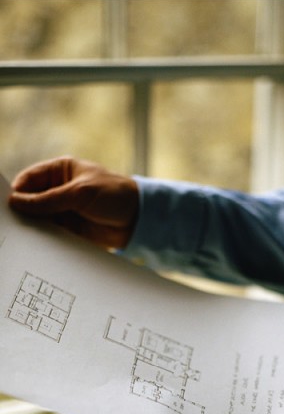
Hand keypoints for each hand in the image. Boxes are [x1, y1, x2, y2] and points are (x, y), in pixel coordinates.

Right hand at [9, 157, 139, 249]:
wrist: (140, 220)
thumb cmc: (116, 195)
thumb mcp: (80, 194)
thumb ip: (48, 199)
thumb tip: (16, 202)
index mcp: (61, 170)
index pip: (29, 178)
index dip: (17, 191)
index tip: (7, 205)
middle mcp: (58, 189)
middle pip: (29, 199)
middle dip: (20, 210)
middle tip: (10, 223)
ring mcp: (61, 208)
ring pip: (35, 217)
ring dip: (30, 225)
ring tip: (22, 235)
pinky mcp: (66, 227)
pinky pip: (47, 232)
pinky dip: (41, 237)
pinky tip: (35, 243)